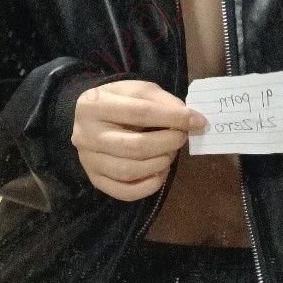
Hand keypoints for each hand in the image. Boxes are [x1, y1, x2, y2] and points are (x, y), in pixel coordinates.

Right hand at [70, 79, 206, 200]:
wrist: (92, 119)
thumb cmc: (120, 102)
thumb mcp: (140, 91)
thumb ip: (165, 102)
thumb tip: (192, 120)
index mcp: (93, 105)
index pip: (139, 112)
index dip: (172, 118)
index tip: (196, 121)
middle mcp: (85, 135)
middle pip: (134, 146)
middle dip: (167, 143)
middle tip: (182, 138)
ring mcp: (88, 160)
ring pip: (129, 171)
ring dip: (160, 164)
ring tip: (170, 153)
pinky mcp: (95, 180)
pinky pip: (126, 192)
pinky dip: (150, 186)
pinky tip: (161, 172)